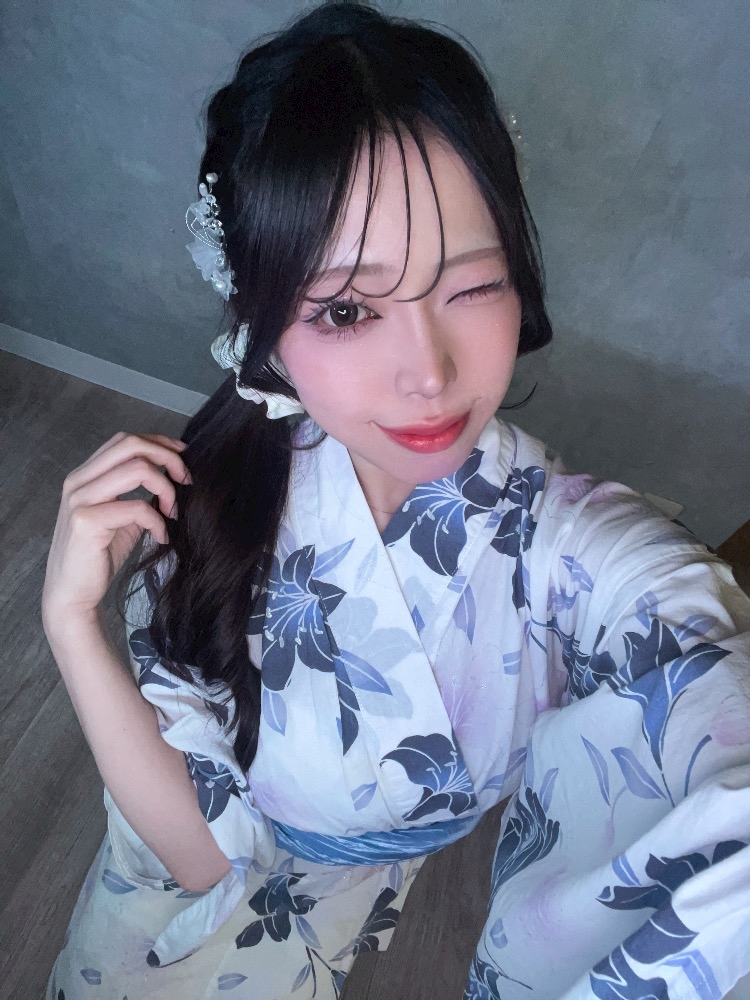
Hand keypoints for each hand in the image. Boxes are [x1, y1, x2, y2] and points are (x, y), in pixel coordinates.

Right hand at [42, 432, 191, 634]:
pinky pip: (137, 507)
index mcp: (85, 475)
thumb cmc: (99, 556)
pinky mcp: (86, 520)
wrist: (73, 593)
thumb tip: (173, 476)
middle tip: (186, 481)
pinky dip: (158, 520)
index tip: (183, 457)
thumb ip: (139, 493)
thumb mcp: (123, 517)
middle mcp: (78, 481)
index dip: (159, 443)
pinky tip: (162, 536)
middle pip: (131, 444)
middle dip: (168, 458)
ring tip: (173, 512)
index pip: (125, 440)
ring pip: (137, 469)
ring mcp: (80, 499)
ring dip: (166, 488)